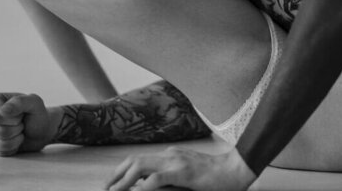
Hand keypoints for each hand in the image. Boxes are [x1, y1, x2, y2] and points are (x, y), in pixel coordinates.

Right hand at [0, 92, 56, 155]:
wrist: (39, 131)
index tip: (21, 114)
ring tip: (19, 131)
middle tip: (21, 123)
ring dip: (16, 139)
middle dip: (16, 129)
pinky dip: (13, 148)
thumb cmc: (36, 114)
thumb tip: (2, 111)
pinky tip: (15, 140)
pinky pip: (0, 152)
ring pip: (0, 143)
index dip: (14, 119)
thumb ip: (20, 102)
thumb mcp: (34, 103)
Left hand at [103, 146, 255, 190]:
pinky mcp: (183, 172)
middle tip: (104, 190)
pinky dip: (143, 187)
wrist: (237, 170)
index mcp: (170, 156)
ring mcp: (176, 162)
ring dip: (123, 181)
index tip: (110, 185)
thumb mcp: (187, 177)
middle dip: (115, 176)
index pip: (138, 159)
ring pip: (140, 166)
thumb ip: (169, 180)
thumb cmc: (215, 178)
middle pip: (134, 160)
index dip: (121, 171)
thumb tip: (146, 187)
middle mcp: (170, 155)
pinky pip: (157, 179)